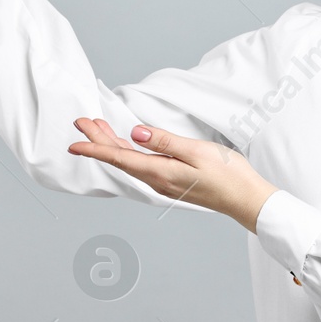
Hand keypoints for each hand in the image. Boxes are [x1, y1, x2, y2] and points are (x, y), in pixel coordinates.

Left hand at [66, 118, 278, 233]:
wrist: (247, 199)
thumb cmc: (228, 175)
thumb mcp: (198, 152)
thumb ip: (166, 142)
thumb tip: (136, 134)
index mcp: (160, 173)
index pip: (120, 158)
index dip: (95, 148)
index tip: (74, 141)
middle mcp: (158, 180)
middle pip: (121, 159)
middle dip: (99, 140)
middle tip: (82, 122)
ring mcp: (164, 182)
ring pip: (130, 161)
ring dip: (112, 144)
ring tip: (99, 127)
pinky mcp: (172, 180)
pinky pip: (141, 165)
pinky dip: (128, 151)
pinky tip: (127, 144)